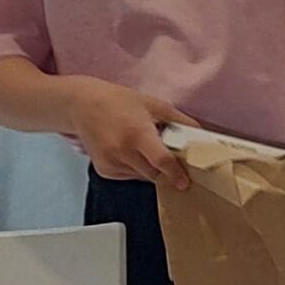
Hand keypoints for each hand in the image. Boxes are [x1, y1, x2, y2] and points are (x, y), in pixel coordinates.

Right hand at [69, 78, 188, 190]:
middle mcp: (122, 151)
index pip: (161, 161)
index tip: (185, 183)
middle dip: (166, 170)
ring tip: (143, 147)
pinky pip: (129, 176)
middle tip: (170, 158)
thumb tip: (202, 136)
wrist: (82, 105)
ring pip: (143, 176)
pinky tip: (129, 151)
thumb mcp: (154, 105)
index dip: (176, 174)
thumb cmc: (118, 102)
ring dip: (150, 168)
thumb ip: (180, 121)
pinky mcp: (104, 170)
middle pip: (155, 173)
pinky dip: (136, 169)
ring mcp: (111, 162)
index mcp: (137, 134)